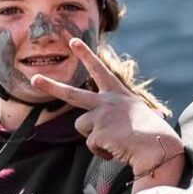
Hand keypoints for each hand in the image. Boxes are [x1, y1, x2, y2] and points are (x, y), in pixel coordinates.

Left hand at [32, 40, 184, 180]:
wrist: (158, 146)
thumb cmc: (152, 134)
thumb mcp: (135, 115)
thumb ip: (115, 115)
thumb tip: (99, 129)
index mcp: (118, 94)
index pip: (99, 70)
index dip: (86, 55)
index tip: (73, 41)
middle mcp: (107, 101)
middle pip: (72, 93)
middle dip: (51, 86)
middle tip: (34, 79)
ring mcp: (101, 115)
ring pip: (82, 126)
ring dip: (94, 137)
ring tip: (116, 140)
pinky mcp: (98, 131)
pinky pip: (92, 145)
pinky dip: (103, 151)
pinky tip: (119, 149)